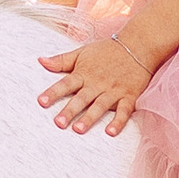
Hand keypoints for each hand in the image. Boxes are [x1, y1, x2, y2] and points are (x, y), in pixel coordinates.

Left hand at [38, 31, 158, 136]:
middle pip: (81, 98)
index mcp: (84, 73)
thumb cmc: (107, 51)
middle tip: (58, 123)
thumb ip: (62, 60)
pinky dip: (118, 121)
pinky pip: (124, 110)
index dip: (53, 92)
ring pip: (100, 106)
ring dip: (89, 118)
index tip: (41, 102)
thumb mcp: (82, 52)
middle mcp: (98, 83)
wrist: (138, 45)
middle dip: (70, 110)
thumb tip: (40, 61)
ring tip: (78, 130)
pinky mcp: (129, 96)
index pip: (66, 84)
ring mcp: (114, 90)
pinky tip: (110, 132)